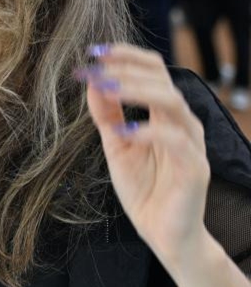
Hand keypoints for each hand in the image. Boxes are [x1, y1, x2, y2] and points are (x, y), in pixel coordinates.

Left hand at [80, 44, 210, 269]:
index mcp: (165, 115)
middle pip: (163, 79)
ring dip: (137, 91)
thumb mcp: (116, 146)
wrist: (163, 234)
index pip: (153, 71)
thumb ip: (107, 115)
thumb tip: (92, 81)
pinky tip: (123, 132)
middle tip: (96, 67)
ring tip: (108, 88)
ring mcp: (191, 144)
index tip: (93, 52)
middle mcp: (182, 123)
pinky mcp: (195, 168)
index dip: (126, 57)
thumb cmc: (144, 189)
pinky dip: (148, 132)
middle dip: (127, 69)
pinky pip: (176, 141)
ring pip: (173, 102)